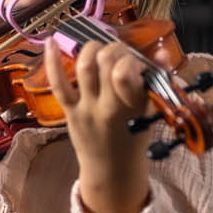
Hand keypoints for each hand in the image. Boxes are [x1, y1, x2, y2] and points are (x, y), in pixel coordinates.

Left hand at [43, 37, 150, 212]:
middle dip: (114, 48)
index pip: (126, 72)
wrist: (111, 170)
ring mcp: (86, 108)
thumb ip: (156, 82)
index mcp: (133, 106)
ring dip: (92, 49)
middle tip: (119, 54)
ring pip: (84, 67)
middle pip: (106, 62)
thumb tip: (162, 52)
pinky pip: (58, 84)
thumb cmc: (134, 138)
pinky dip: (52, 61)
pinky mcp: (69, 111)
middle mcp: (108, 106)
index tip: (135, 63)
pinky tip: (51, 41)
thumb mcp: (151, 113)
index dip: (130, 58)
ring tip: (99, 49)